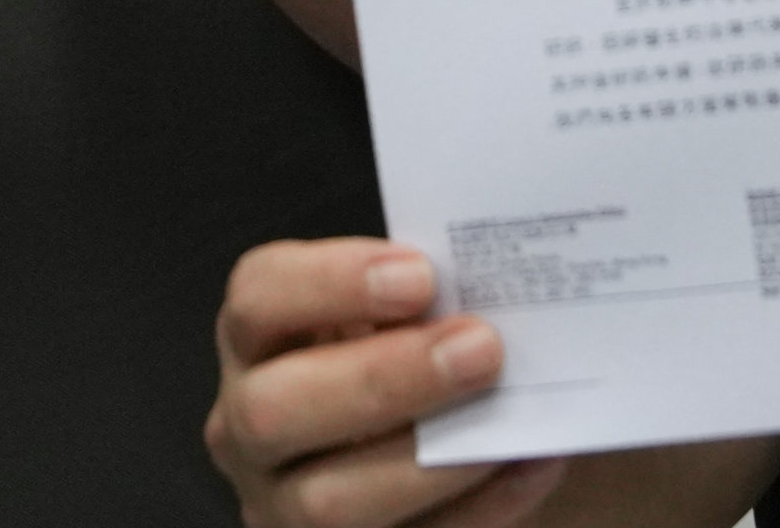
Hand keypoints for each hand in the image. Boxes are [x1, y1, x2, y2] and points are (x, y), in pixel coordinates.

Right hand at [208, 239, 552, 526]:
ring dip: (427, 461)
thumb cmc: (413, 355)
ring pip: (325, 502)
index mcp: (256, 340)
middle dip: (383, 377)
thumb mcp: (394, 316)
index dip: (330, 281)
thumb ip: (426, 298)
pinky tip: (530, 465)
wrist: (433, 432)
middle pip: (274, 407)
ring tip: (507, 420)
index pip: (258, 298)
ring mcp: (283, 505)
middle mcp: (249, 425)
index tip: (421, 274)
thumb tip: (495, 281)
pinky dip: (477, 508)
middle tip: (480, 347)